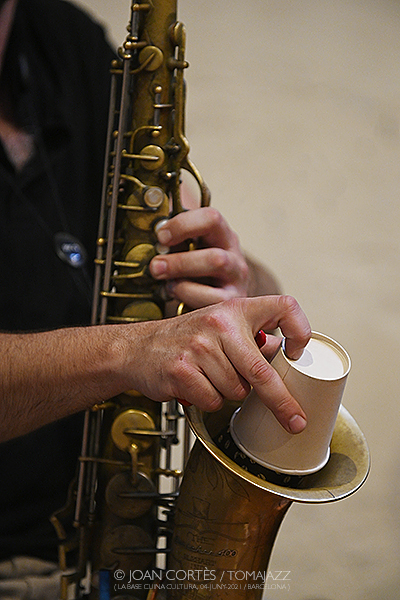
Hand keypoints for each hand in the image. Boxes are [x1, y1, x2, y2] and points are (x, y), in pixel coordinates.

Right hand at [125, 295, 310, 433]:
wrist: (136, 348)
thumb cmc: (183, 338)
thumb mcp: (219, 325)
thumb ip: (251, 336)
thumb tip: (284, 351)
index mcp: (235, 309)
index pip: (283, 306)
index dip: (300, 329)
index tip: (298, 353)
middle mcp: (219, 324)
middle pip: (262, 370)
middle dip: (281, 402)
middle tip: (295, 420)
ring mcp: (199, 347)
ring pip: (237, 390)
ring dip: (229, 393)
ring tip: (210, 377)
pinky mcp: (182, 370)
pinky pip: (214, 400)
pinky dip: (209, 400)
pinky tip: (196, 385)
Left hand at [149, 207, 249, 307]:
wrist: (213, 296)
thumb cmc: (196, 270)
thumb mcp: (186, 250)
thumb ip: (172, 241)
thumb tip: (149, 236)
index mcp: (221, 235)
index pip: (211, 218)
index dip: (183, 225)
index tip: (160, 236)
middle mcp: (234, 255)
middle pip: (215, 252)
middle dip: (179, 260)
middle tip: (156, 266)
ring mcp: (236, 279)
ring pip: (216, 267)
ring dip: (183, 274)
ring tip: (165, 281)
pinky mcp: (231, 300)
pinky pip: (211, 297)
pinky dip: (187, 294)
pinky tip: (175, 292)